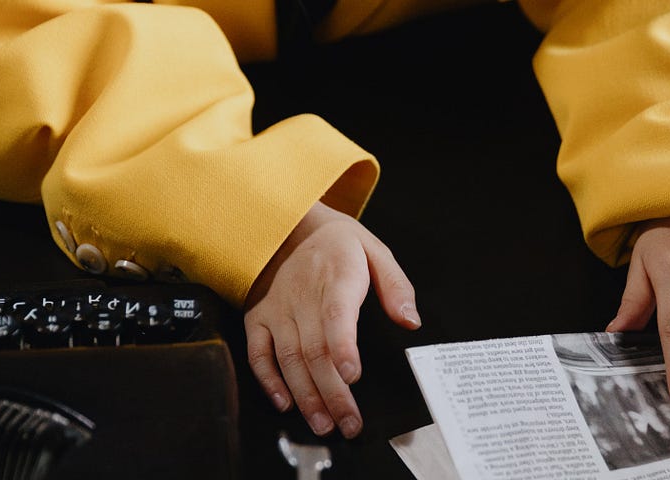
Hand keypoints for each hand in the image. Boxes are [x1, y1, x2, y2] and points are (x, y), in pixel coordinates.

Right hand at [244, 201, 420, 437]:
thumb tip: (410, 320)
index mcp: (336, 277)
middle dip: (333, 393)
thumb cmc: (335, 243)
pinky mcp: (258, 318)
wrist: (286, 225)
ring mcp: (277, 310)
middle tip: (349, 424)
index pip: (336, 316)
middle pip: (315, 351)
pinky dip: (268, 381)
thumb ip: (395, 285)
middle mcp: (302, 297)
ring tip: (323, 424)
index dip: (343, 348)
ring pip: (289, 360)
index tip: (353, 376)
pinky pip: (258, 354)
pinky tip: (285, 403)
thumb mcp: (373, 249)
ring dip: (306, 396)